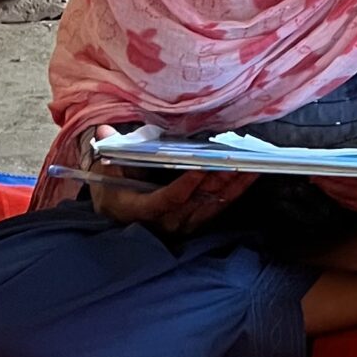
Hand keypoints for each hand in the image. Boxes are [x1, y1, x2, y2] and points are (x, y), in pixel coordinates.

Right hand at [86, 160, 252, 235]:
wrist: (115, 208)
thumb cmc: (112, 184)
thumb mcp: (107, 166)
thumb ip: (111, 149)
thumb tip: (104, 131)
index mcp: (138, 209)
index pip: (167, 200)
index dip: (185, 185)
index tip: (201, 167)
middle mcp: (163, 222)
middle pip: (196, 201)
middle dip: (218, 180)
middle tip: (238, 159)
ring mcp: (181, 225)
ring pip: (211, 204)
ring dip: (232, 184)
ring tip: (252, 164)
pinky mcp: (195, 222)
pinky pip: (217, 207)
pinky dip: (235, 191)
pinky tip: (251, 175)